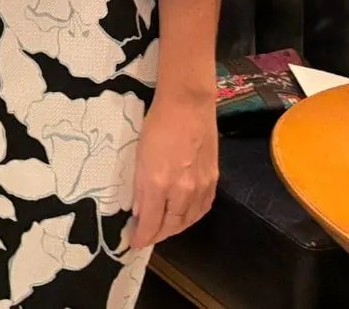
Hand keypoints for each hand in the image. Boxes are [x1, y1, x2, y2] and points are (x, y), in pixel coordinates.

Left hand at [126, 90, 217, 248]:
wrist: (187, 105)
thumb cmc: (156, 125)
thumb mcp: (139, 155)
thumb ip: (140, 186)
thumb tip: (140, 210)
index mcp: (158, 183)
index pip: (151, 221)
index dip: (143, 236)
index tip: (134, 243)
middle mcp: (182, 190)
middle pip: (172, 224)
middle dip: (158, 234)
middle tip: (147, 237)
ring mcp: (201, 186)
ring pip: (189, 219)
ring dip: (175, 228)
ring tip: (163, 230)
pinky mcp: (213, 179)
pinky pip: (203, 208)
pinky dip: (192, 217)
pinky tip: (185, 217)